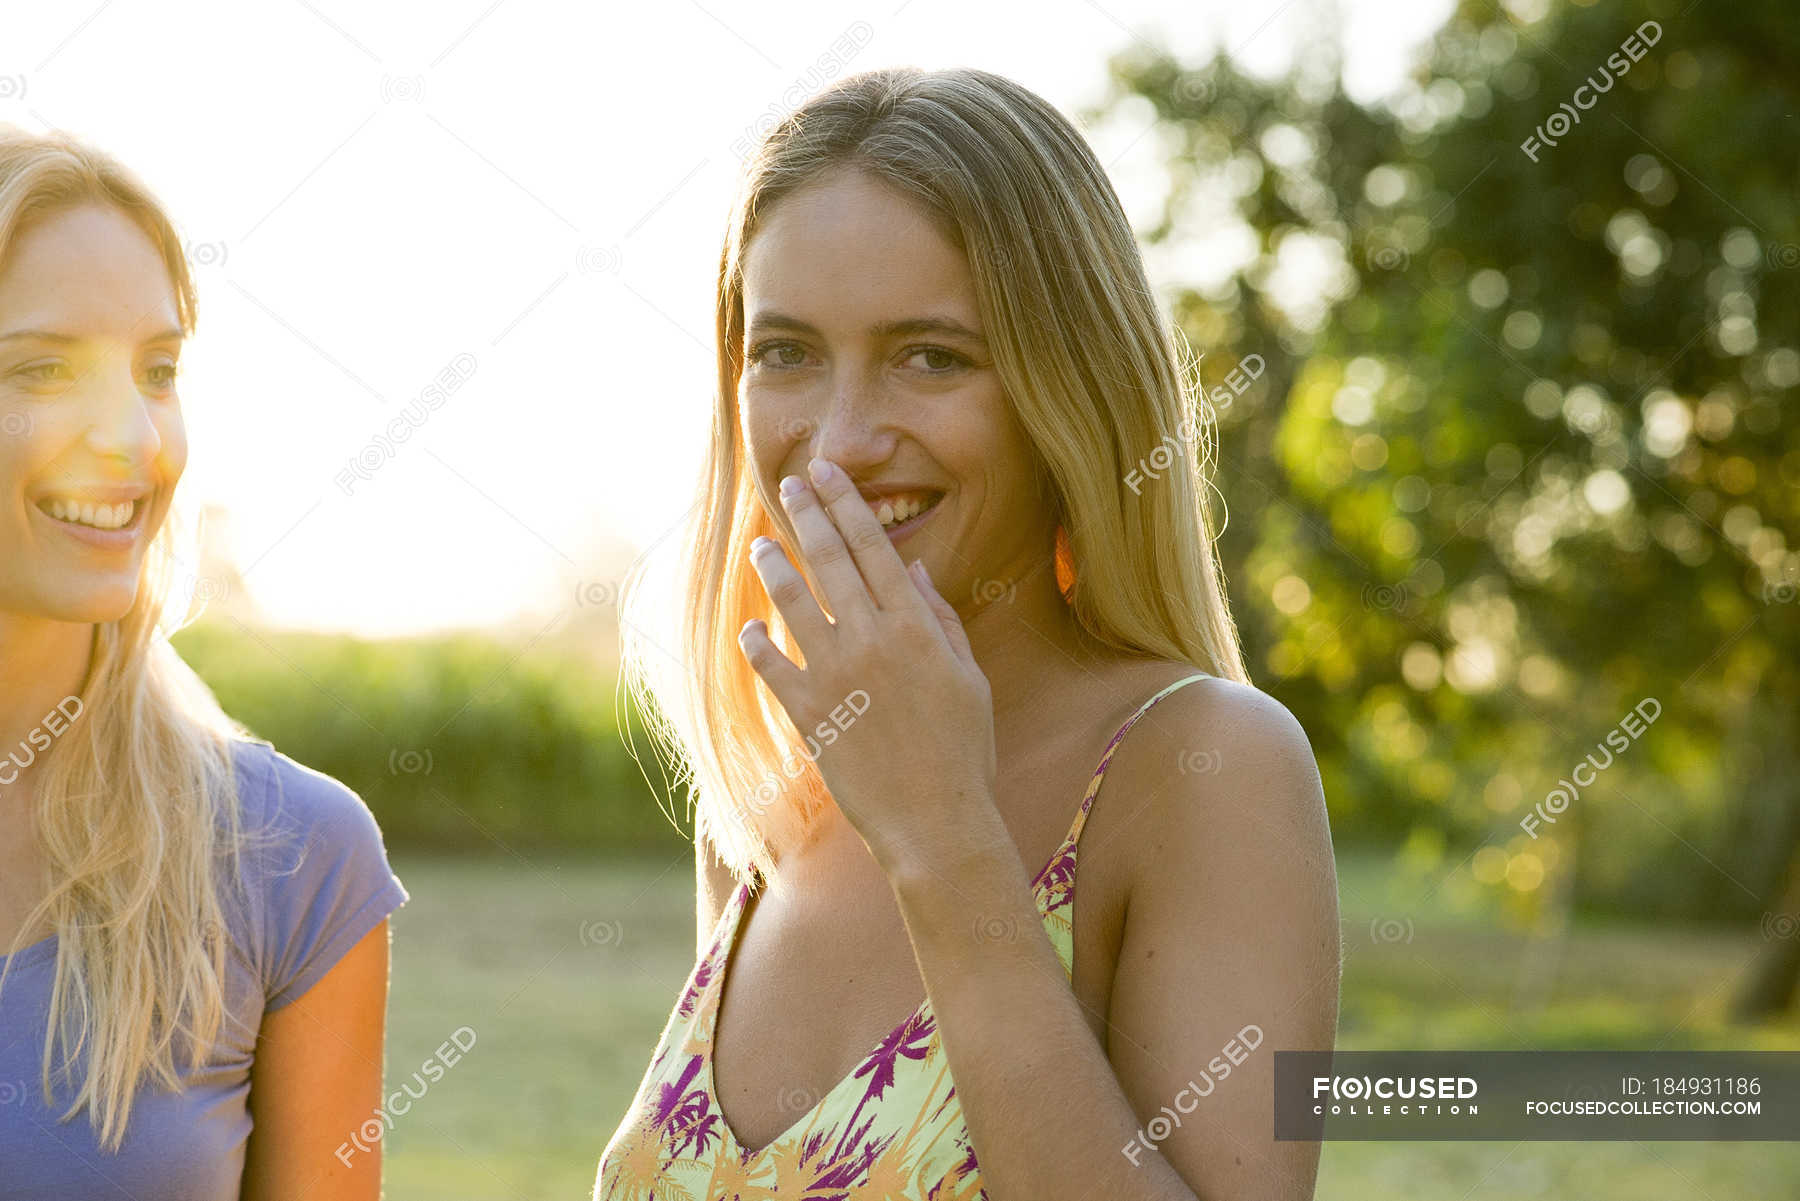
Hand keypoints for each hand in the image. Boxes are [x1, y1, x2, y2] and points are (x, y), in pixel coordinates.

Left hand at [738, 456, 997, 876]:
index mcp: (916, 627)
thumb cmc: (964, 752)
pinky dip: (757, 643)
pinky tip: (750, 627)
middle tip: (789, 483)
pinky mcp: (810, 713)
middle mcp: (873, 640)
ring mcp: (837, 675)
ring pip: (794, 602)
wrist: (935, 820)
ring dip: (775, 567)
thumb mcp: (969, 679)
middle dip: (807, 515)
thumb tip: (914, 570)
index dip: (847, 505)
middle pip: (831, 561)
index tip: (827, 474)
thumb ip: (941, 620)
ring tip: (762, 545)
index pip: (874, 547)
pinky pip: (771, 666)